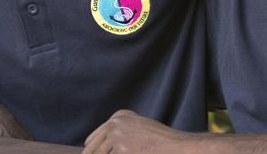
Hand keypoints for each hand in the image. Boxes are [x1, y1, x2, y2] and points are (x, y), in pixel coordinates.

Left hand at [83, 110, 200, 153]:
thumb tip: (93, 147)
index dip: (92, 152)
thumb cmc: (159, 141)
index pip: (92, 139)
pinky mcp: (122, 150)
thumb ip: (119, 133)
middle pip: (91, 149)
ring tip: (124, 152)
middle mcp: (115, 123)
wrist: (175, 146)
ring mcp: (117, 136)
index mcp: (118, 116)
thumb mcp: (138, 128)